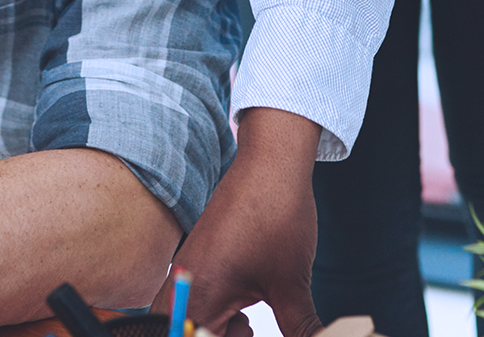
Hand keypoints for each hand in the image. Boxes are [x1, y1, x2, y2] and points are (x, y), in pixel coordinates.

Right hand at [156, 109, 322, 336]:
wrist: (270, 164)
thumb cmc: (278, 216)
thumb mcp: (292, 285)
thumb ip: (301, 331)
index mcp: (201, 295)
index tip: (250, 333)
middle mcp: (182, 285)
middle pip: (188, 334)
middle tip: (250, 330)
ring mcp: (185, 272)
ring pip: (190, 322)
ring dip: (216, 333)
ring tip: (249, 326)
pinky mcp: (194, 262)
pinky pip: (193, 304)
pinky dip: (216, 317)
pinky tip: (242, 311)